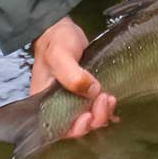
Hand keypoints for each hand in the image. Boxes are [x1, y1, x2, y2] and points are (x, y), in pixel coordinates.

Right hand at [31, 16, 117, 137]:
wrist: (61, 29)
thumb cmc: (55, 41)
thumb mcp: (60, 55)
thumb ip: (72, 74)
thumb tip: (92, 90)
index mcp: (45, 102)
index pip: (59, 128)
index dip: (76, 128)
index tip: (88, 115)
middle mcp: (58, 105)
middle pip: (78, 127)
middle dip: (94, 119)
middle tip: (104, 99)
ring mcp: (72, 100)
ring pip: (90, 119)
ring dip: (103, 113)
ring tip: (109, 97)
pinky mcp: (85, 94)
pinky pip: (96, 109)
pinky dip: (106, 109)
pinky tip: (112, 100)